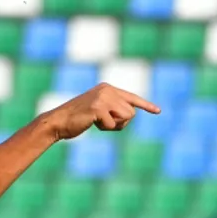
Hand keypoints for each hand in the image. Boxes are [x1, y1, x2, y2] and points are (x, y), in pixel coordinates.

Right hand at [41, 83, 159, 141]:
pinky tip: (92, 123)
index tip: (158, 111)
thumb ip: (114, 109)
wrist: (59, 121)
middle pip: (132, 113)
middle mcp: (107, 89)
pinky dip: (105, 129)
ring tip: (98, 121)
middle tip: (103, 122)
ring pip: (127, 118)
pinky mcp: (98, 107)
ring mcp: (103, 97)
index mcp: (108, 88)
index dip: (146, 105)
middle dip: (121, 123)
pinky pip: (114, 125)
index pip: (132, 97)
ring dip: (114, 126)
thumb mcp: (99, 111)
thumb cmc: (79, 119)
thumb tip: (132, 112)